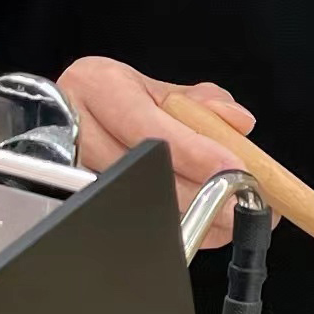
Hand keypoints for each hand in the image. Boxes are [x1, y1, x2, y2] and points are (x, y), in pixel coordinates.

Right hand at [58, 56, 256, 247]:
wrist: (76, 109)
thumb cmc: (120, 99)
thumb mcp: (160, 89)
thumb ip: (204, 103)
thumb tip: (238, 122)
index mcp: (98, 86)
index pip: (148, 126)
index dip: (192, 152)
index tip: (231, 169)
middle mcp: (77, 125)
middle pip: (141, 173)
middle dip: (199, 193)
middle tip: (242, 202)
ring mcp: (71, 166)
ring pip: (135, 202)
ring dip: (191, 215)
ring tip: (231, 218)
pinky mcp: (75, 196)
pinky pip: (132, 219)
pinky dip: (176, 227)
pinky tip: (205, 227)